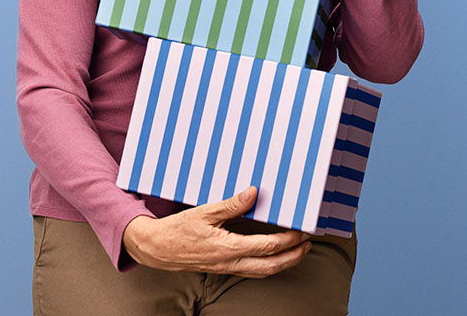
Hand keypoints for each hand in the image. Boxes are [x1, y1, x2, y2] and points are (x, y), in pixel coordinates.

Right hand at [122, 186, 311, 276]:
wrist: (158, 249)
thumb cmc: (179, 230)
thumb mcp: (204, 212)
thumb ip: (230, 204)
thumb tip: (253, 193)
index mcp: (228, 247)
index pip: (266, 247)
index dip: (287, 240)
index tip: (300, 231)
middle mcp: (231, 262)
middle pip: (270, 266)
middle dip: (292, 256)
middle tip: (307, 244)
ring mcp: (227, 267)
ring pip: (262, 272)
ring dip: (283, 263)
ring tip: (296, 251)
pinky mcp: (223, 267)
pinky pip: (252, 271)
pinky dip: (267, 265)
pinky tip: (271, 256)